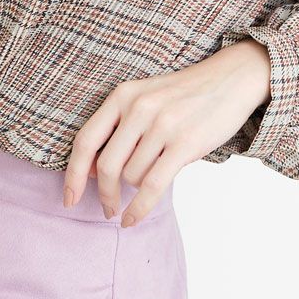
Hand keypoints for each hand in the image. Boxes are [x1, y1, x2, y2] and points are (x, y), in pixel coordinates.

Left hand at [62, 39, 271, 227]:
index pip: (85, 140)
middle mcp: (138, 108)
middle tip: (107, 209)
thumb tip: (91, 172)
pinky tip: (132, 219)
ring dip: (136, 188)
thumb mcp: (144, 98)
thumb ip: (118, 128)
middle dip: (104, 194)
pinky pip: (153, 186)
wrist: (230, 79)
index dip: (72, 174)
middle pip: (106, 166)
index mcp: (122, 95)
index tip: (68, 198)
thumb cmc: (183, 95)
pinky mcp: (185, 143)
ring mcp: (162, 125)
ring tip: (152, 176)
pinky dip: (139, 208)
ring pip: (132, 176)